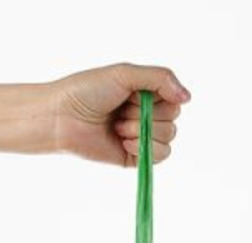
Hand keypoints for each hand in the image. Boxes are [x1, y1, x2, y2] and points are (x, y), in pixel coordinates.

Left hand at [50, 63, 190, 167]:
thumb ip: (160, 78)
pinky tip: (124, 142)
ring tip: (118, 126)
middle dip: (148, 114)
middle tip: (121, 111)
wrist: (62, 118)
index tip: (134, 94)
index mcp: (145, 93)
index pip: (174, 99)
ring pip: (169, 138)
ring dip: (142, 130)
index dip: (160, 97)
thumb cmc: (87, 91)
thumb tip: (188, 97)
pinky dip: (144, 148)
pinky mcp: (135, 159)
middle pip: (173, 120)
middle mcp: (146, 115)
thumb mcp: (125, 73)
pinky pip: (160, 157)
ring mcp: (141, 138)